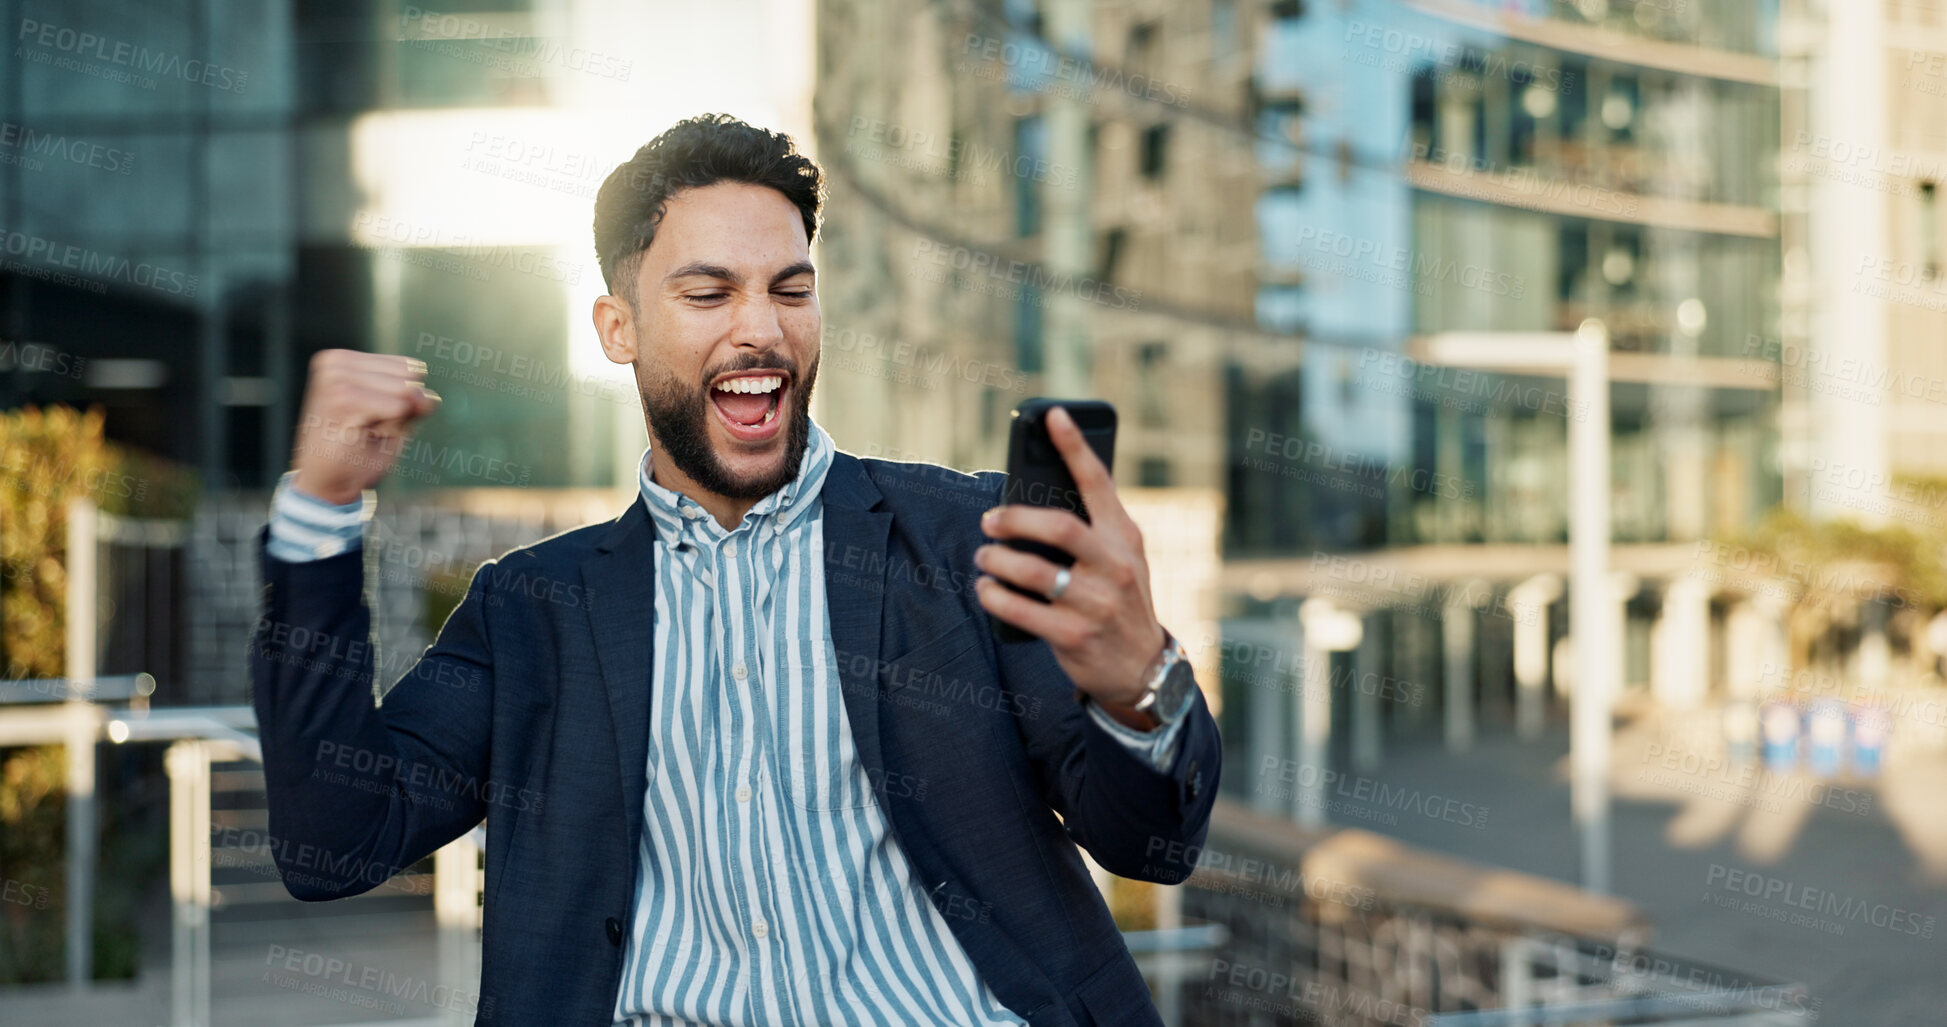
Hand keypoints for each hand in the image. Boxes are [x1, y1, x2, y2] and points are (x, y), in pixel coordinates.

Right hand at [291, 350, 439, 504]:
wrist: (328, 486)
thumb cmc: (361, 451)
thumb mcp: (399, 419)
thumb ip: (417, 401)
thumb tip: (422, 394)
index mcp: (344, 359)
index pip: (410, 368)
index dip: (404, 401)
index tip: (372, 418)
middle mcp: (336, 361)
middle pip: (410, 377)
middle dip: (400, 410)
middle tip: (366, 428)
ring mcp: (336, 377)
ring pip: (405, 392)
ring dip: (393, 420)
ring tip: (363, 432)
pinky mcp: (340, 397)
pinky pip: (398, 407)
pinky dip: (390, 428)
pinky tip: (361, 436)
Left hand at [974, 406, 1167, 728]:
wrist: (1142, 667)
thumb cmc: (1120, 600)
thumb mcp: (1122, 559)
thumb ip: (1092, 529)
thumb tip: (1033, 499)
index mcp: (1124, 537)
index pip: (1099, 482)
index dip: (1075, 446)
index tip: (1053, 415)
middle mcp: (1114, 566)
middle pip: (1058, 526)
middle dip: (1015, 518)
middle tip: (989, 520)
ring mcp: (1095, 603)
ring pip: (1032, 570)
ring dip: (997, 560)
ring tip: (985, 556)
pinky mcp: (1073, 635)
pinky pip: (1020, 610)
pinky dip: (994, 596)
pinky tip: (986, 588)